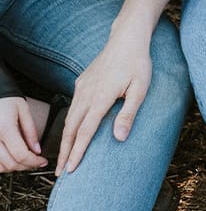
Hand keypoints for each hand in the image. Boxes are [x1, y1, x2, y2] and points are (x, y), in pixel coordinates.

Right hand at [0, 96, 46, 171]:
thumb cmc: (7, 100)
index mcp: (5, 128)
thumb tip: (37, 150)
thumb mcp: (24, 110)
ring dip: (15, 167)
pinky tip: (12, 158)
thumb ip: (30, 131)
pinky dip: (4, 165)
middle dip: (27, 166)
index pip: (21, 154)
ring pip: (0, 168)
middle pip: (11, 163)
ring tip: (26, 160)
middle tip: (37, 161)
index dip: (34, 161)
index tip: (43, 161)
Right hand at [56, 32, 150, 175]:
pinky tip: (71, 131)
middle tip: (60, 172)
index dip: (77, 151)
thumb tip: (119, 138)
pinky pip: (73, 106)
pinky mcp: (82, 81)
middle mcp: (87, 93)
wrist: (127, 38)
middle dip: (65, 151)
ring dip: (65, 138)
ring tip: (63, 156)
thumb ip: (128, 113)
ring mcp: (83, 86)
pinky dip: (69, 122)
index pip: (85, 131)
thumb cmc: (137, 63)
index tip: (70, 169)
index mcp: (101, 97)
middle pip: (71, 128)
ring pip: (69, 117)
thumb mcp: (140, 88)